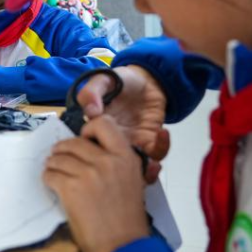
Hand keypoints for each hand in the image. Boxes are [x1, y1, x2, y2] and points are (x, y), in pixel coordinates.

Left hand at [44, 116, 149, 251]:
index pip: (103, 124)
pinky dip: (48, 178)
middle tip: (59, 157)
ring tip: (54, 171)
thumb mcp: (132, 180)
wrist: (122, 247)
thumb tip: (89, 147)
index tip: (83, 139)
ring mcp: (88, 174)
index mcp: (126, 157)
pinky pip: (50, 174)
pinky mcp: (71, 188)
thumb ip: (115, 160)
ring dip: (52, 164)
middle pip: (74, 141)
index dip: (89, 129)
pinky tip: (52, 184)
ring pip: (58, 157)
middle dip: (63, 149)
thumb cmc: (127, 219)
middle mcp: (108, 161)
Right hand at [76, 66, 169, 180]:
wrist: (145, 81)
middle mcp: (112, 142)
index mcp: (95, 131)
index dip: (93, 157)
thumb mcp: (102, 80)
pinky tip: (163, 132)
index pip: (88, 152)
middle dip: (120, 171)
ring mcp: (132, 143)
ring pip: (135, 167)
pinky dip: (162, 147)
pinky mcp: (150, 141)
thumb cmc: (121, 82)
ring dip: (144, 168)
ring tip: (149, 158)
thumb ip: (91, 92)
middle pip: (112, 167)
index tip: (102, 151)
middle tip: (128, 161)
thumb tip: (90, 111)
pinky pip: (156, 153)